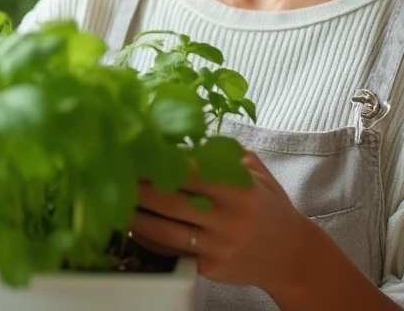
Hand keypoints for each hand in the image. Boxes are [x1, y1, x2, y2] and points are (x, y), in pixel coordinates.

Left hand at [129, 150, 310, 291]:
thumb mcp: (257, 174)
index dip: (160, 162)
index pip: (191, 171)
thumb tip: (182, 134)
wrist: (291, 256)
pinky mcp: (208, 269)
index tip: (135, 151)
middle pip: (170, 201)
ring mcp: (217, 247)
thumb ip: (224, 154)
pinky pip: (171, 251)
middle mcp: (228, 219)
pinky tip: (132, 226)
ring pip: (164, 230)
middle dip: (138, 188)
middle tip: (112, 173)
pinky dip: (148, 238)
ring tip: (112, 200)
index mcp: (239, 189)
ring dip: (135, 216)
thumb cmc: (269, 207)